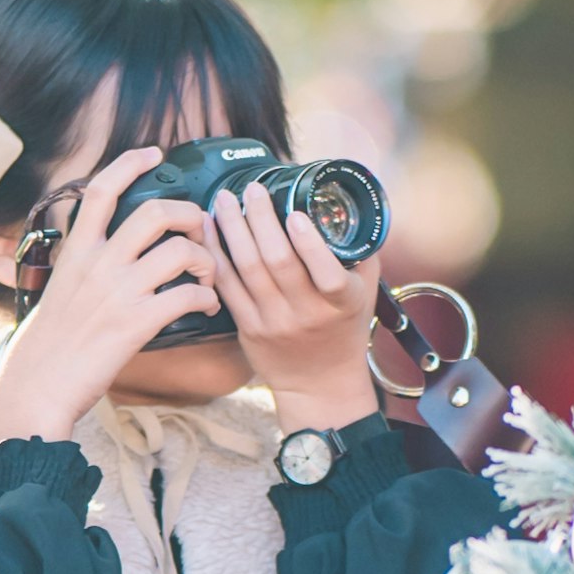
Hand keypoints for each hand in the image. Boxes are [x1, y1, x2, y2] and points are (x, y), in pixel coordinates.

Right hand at [0, 149, 223, 439]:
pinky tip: (207, 306)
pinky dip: (207, 297)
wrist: (37, 386)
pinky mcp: (137, 323)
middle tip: (200, 229)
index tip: (154, 155)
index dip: (130, 163)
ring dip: (206, 260)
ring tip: (207, 275)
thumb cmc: (47, 345)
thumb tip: (103, 253)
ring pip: (180, 251)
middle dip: (190, 214)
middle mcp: (98, 264)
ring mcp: (118, 292)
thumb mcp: (58, 290)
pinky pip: (188, 296)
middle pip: (156, 213)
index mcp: (76, 252)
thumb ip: (83, 266)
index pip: (103, 191)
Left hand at [210, 179, 382, 427]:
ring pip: (246, 269)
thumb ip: (358, 250)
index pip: (327, 274)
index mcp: (341, 302)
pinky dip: (215, 253)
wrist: (320, 383)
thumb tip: (347, 203)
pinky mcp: (248, 328)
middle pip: (277, 262)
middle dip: (259, 219)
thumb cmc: (344, 328)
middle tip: (251, 189)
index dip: (309, 243)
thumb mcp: (364, 291)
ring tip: (223, 200)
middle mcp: (306, 313)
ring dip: (231, 229)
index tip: (295, 214)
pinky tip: (209, 229)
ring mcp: (274, 322)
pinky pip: (226, 286)